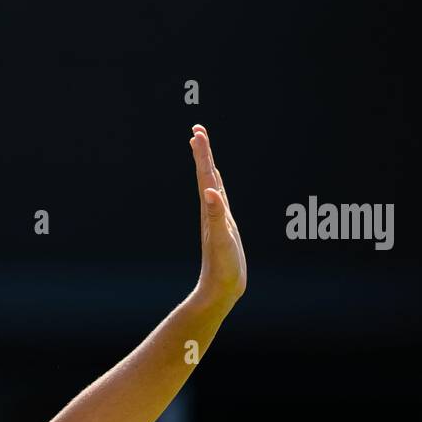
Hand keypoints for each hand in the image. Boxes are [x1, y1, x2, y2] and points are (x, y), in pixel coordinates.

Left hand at [190, 124, 246, 308]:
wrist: (220, 290)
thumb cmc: (222, 268)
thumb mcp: (221, 241)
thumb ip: (216, 216)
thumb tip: (209, 192)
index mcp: (210, 210)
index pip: (205, 175)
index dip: (203, 153)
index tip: (197, 132)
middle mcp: (211, 211)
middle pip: (206, 175)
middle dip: (203, 153)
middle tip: (198, 131)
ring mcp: (217, 219)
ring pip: (211, 186)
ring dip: (207, 167)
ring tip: (203, 151)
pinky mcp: (223, 228)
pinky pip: (220, 202)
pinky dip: (218, 188)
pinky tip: (216, 188)